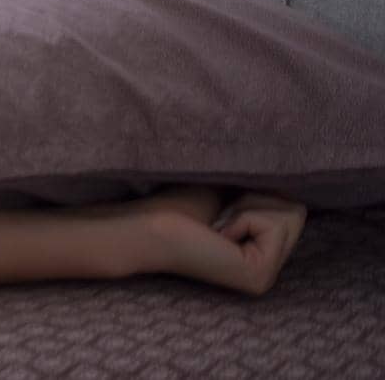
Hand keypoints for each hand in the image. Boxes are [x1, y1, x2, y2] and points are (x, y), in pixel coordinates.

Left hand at [141, 185, 306, 295]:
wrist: (147, 225)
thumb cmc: (179, 205)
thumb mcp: (232, 191)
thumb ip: (265, 189)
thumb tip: (293, 167)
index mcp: (263, 253)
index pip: (295, 208)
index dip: (259, 193)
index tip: (225, 204)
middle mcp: (269, 271)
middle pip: (297, 210)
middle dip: (256, 199)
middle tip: (220, 216)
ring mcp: (267, 277)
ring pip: (291, 215)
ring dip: (247, 207)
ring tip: (217, 225)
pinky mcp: (259, 275)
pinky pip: (273, 226)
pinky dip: (243, 217)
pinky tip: (217, 234)